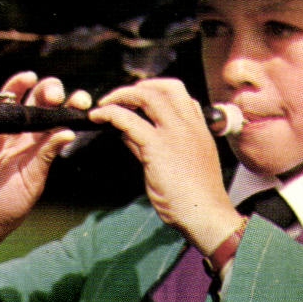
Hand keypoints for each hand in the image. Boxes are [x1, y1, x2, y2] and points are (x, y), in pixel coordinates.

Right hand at [0, 73, 90, 283]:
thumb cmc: (10, 204)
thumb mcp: (33, 180)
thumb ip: (46, 155)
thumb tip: (67, 132)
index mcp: (42, 147)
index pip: (60, 120)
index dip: (71, 108)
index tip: (82, 103)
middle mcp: (25, 136)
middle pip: (42, 104)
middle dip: (52, 93)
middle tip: (56, 96)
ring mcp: (4, 132)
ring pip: (20, 101)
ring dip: (30, 87)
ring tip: (36, 80)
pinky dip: (7, 91)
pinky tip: (21, 81)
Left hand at [91, 78, 243, 256]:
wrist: (204, 214)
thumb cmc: (193, 198)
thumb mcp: (177, 165)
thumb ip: (153, 146)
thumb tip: (128, 135)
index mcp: (199, 128)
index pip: (181, 95)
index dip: (157, 90)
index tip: (138, 98)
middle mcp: (190, 125)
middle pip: (165, 87)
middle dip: (138, 87)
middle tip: (118, 98)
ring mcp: (175, 132)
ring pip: (147, 96)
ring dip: (121, 95)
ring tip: (104, 105)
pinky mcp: (157, 146)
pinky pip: (129, 120)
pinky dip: (110, 113)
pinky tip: (98, 117)